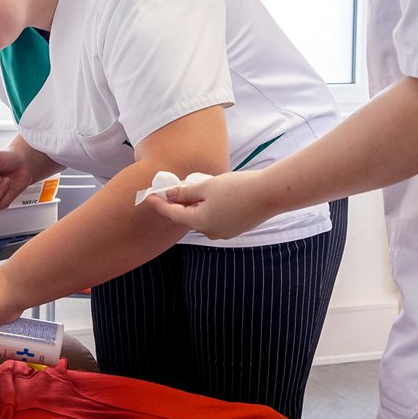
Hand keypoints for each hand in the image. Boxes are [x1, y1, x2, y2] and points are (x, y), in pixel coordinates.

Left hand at [144, 170, 271, 239]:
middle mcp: (211, 232)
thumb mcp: (207, 186)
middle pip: (188, 217)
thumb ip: (186, 192)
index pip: (173, 214)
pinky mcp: (236, 228)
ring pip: (203, 217)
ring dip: (196, 205)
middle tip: (172, 187)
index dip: (160, 204)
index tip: (148, 197)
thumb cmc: (237, 188)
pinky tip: (213, 195)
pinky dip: (209, 208)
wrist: (269, 194)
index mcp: (200, 222)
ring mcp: (225, 232)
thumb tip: (170, 195)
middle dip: (180, 203)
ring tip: (195, 188)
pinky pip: (216, 218)